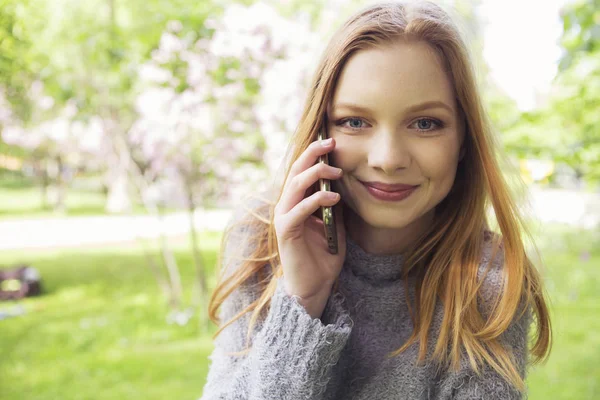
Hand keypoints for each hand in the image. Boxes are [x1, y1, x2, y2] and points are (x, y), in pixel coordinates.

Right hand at [274, 137, 346, 318]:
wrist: (314, 286)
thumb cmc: (323, 256)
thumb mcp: (335, 224)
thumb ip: (335, 205)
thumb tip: (345, 183)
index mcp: (297, 202)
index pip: (302, 170)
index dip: (314, 154)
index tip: (332, 141)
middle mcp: (287, 206)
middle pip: (296, 171)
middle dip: (313, 154)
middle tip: (331, 142)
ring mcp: (284, 218)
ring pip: (295, 186)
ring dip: (316, 174)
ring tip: (336, 171)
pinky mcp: (286, 232)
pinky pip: (299, 210)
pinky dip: (316, 201)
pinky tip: (333, 198)